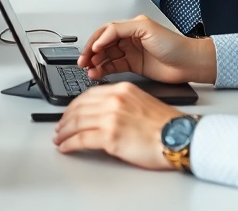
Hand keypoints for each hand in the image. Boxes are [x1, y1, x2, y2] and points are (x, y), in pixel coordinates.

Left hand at [52, 83, 183, 169]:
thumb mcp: (141, 102)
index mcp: (122, 90)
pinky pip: (81, 139)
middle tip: (59, 127)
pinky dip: (69, 144)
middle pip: (79, 107)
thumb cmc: (165, 125)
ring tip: (59, 138)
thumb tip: (102, 115)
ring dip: (64, 132)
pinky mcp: (110, 136)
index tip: (68, 113)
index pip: (88, 94)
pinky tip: (66, 147)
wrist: (178, 137)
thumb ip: (120, 104)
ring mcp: (111, 117)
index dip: (74, 105)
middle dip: (65, 119)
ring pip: (76, 122)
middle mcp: (114, 100)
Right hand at [78, 15, 216, 83]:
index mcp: (131, 26)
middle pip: (104, 44)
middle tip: (83, 62)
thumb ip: (121, 30)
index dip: (96, 41)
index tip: (89, 51)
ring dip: (96, 63)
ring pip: (107, 57)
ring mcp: (131, 53)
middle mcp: (130, 39)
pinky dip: (104, 70)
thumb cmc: (174, 45)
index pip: (106, 31)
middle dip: (91, 52)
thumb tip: (103, 36)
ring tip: (89, 70)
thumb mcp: (146, 29)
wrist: (188, 64)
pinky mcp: (134, 66)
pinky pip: (114, 67)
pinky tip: (98, 74)